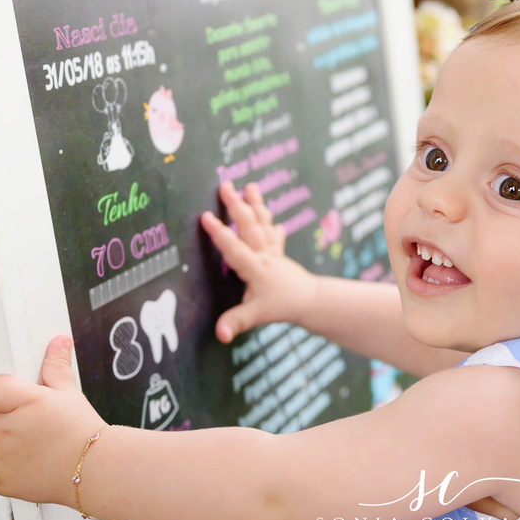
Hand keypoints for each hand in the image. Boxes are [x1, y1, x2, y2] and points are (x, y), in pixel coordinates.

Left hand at [0, 336, 105, 506]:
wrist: (97, 470)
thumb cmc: (83, 431)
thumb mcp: (70, 394)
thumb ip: (56, 367)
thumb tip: (58, 341)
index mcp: (26, 402)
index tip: (0, 398)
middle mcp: (10, 429)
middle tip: (17, 426)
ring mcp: (3, 458)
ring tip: (20, 447)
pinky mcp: (1, 482)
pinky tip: (12, 465)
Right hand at [200, 182, 317, 342]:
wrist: (313, 302)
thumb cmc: (283, 306)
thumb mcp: (257, 316)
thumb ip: (236, 322)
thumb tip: (220, 334)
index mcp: (256, 268)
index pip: (235, 248)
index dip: (220, 233)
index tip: (206, 216)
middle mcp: (264, 255)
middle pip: (249, 227)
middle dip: (237, 206)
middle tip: (225, 185)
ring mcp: (273, 253)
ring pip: (262, 224)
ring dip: (255, 205)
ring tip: (250, 186)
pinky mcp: (279, 256)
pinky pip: (273, 236)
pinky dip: (272, 227)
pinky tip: (275, 223)